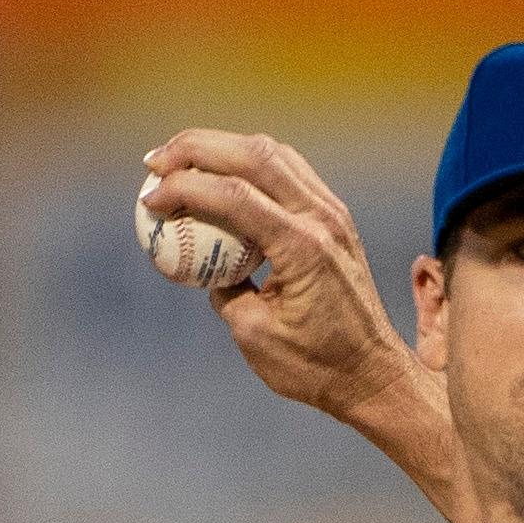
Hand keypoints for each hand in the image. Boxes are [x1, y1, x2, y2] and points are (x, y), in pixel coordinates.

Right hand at [142, 131, 453, 417]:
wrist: (375, 375)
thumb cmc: (317, 367)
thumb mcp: (253, 334)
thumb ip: (222, 287)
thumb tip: (200, 259)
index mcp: (303, 248)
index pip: (232, 195)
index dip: (182, 188)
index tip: (148, 200)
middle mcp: (323, 219)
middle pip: (252, 155)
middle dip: (194, 150)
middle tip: (154, 164)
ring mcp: (334, 214)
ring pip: (273, 154)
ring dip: (222, 148)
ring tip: (180, 161)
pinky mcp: (336, 218)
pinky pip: (290, 171)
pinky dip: (250, 162)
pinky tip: (222, 174)